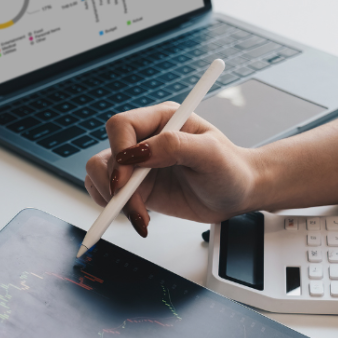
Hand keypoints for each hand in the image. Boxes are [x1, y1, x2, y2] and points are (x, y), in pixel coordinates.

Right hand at [84, 103, 264, 234]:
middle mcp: (146, 139)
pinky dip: (114, 208)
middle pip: (107, 154)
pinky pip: (107, 192)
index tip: (127, 179)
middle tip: (135, 207)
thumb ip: (173, 146)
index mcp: (162, 120)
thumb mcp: (210, 154)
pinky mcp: (137, 186)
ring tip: (140, 216)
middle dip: (115, 184)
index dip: (118, 151)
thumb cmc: (231, 169)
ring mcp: (139, 164)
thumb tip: (137, 153)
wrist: (238, 194)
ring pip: (100, 174)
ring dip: (112, 199)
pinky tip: (139, 218)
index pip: (121, 126)